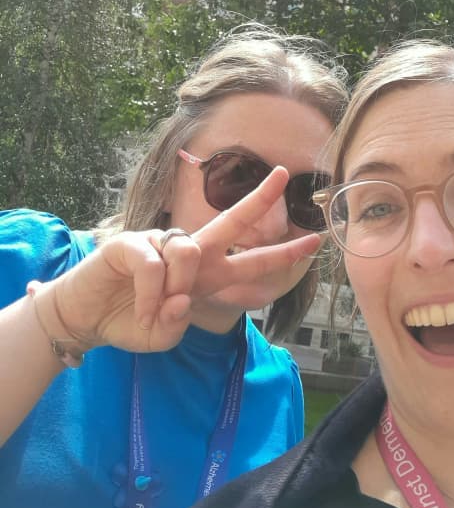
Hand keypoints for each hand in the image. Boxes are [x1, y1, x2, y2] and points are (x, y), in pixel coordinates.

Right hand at [50, 167, 320, 353]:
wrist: (86, 318)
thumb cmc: (131, 320)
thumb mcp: (163, 334)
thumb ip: (177, 322)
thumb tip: (180, 299)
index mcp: (207, 274)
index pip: (250, 260)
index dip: (282, 254)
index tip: (312, 241)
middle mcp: (191, 253)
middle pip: (232, 221)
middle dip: (260, 198)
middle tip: (283, 174)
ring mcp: (162, 243)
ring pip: (191, 252)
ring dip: (178, 287)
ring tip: (156, 308)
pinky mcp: (132, 243)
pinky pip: (155, 266)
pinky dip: (151, 293)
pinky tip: (139, 304)